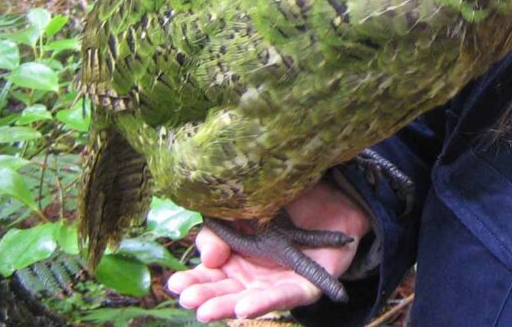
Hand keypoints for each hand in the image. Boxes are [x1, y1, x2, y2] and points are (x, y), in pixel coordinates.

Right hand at [166, 180, 371, 321]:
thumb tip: (211, 255)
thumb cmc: (287, 205)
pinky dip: (268, 301)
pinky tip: (246, 308)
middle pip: (226, 291)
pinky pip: (287, 296)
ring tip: (206, 312)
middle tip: (188, 299)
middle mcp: (255, 276)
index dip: (193, 280)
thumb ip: (223, 228)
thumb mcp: (246, 208)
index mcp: (237, 258)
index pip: (210, 274)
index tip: (175, 284)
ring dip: (227, 306)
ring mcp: (278, 283)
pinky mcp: (306, 287)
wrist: (335, 198)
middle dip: (206, 296)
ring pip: (250, 299)